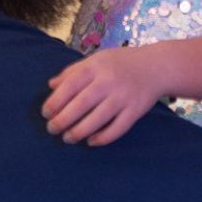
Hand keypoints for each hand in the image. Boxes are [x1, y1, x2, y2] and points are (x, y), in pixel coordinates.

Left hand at [42, 50, 162, 144]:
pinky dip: (103, 138)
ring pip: (97, 119)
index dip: (55, 102)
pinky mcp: (135, 111)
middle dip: (63, 120)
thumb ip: (73, 72)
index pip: (70, 86)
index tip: (46, 113)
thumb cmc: (120, 63)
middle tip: (52, 129)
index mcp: (95, 67)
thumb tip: (51, 86)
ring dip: (79, 132)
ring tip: (68, 138)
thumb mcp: (96, 60)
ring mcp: (123, 97)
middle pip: (81, 104)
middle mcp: (109, 81)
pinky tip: (91, 141)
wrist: (156, 66)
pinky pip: (117, 129)